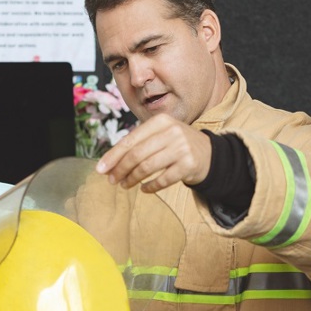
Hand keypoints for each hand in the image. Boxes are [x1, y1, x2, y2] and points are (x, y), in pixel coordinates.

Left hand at [96, 114, 211, 192]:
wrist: (209, 154)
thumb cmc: (177, 145)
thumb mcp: (160, 135)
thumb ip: (138, 144)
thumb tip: (109, 163)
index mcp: (160, 121)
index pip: (130, 140)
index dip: (113, 156)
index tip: (100, 169)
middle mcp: (172, 132)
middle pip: (137, 154)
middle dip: (120, 169)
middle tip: (112, 180)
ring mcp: (181, 148)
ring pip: (148, 167)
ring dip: (132, 179)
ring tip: (125, 185)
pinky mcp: (189, 165)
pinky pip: (163, 180)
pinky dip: (150, 187)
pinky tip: (144, 189)